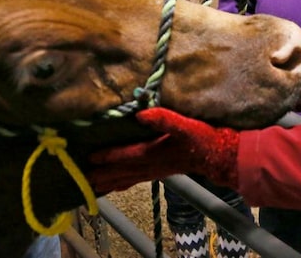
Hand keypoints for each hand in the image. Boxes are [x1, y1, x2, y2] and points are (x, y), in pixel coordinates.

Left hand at [87, 108, 239, 193]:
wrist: (218, 155)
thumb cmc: (202, 139)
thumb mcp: (185, 125)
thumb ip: (164, 119)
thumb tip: (140, 114)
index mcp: (153, 153)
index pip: (125, 155)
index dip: (107, 156)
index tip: (89, 157)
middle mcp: (150, 165)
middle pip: (121, 172)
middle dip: (102, 174)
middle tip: (82, 178)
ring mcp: (155, 171)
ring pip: (127, 178)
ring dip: (109, 182)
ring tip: (93, 186)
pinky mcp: (160, 172)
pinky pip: (136, 180)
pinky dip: (124, 183)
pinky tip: (118, 185)